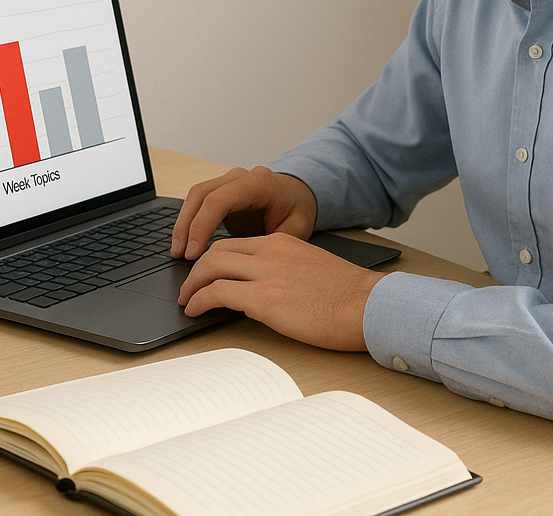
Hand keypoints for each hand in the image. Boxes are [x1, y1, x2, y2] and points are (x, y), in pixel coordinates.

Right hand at [170, 166, 317, 260]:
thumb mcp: (295, 230)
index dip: (202, 226)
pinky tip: (186, 243)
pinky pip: (198, 202)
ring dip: (183, 224)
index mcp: (258, 183)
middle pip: (201, 194)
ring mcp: (228, 181)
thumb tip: (245, 267)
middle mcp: (239, 177)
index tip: (195, 253)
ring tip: (177, 252)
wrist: (299, 194)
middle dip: (186, 225)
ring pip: (195, 196)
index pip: (220, 200)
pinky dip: (189, 222)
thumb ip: (270, 245)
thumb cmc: (297, 211)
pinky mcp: (221, 191)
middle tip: (179, 254)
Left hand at [178, 233, 384, 350]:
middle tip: (188, 285)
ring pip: (211, 267)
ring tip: (186, 299)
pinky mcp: (263, 299)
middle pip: (217, 251)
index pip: (236, 243)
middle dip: (196, 268)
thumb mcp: (311, 269)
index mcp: (283, 242)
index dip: (214, 258)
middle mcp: (270, 252)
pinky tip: (195, 311)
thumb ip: (286, 270)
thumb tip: (268, 287)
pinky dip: (199, 301)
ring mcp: (265, 273)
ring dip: (192, 284)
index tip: (206, 272)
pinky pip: (217, 294)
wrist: (366, 306)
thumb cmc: (347, 296)